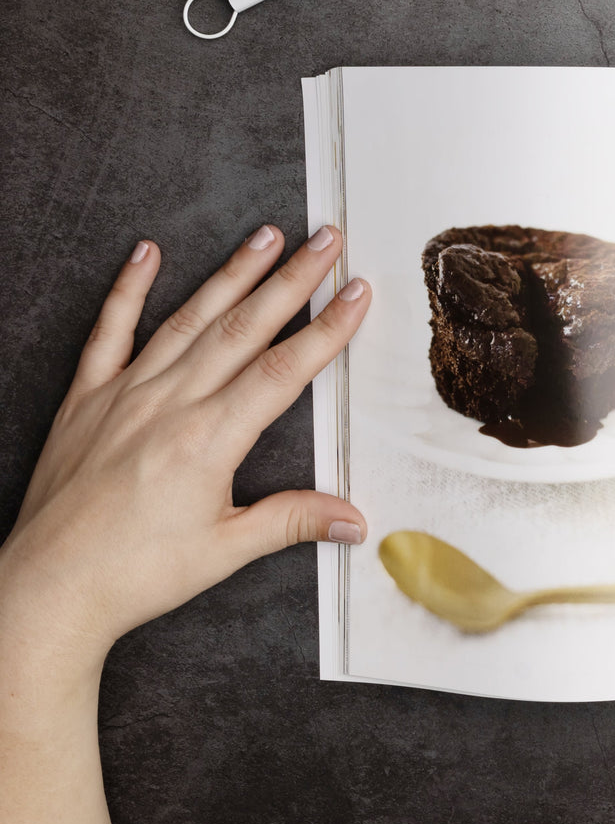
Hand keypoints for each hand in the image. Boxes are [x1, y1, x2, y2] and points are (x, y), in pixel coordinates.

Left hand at [0, 225, 370, 663]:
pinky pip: (109, 332)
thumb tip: (355, 520)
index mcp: (208, 439)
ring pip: (189, 319)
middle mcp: (168, 404)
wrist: (48, 588)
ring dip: (232, 273)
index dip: (326, 329)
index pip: (282, 370)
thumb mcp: (226, 550)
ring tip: (266, 234)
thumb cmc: (134, 573)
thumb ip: (293, 521)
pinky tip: (147, 253)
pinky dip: (128, 289)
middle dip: (292, 279)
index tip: (357, 292)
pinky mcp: (87, 399)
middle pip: (244, 328)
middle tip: (327, 241)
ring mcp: (124, 394)